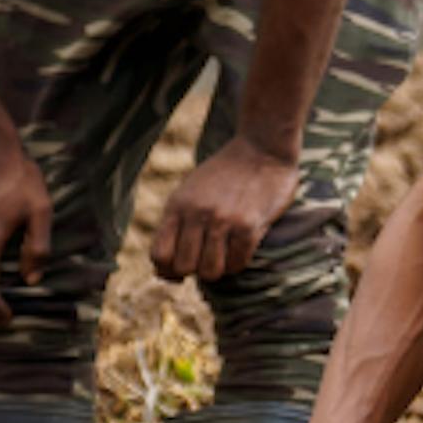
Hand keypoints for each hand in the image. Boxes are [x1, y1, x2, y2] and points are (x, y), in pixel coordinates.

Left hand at [152, 138, 301, 283]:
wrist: (262, 149)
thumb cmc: (223, 176)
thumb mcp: (190, 192)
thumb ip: (175, 226)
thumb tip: (163, 273)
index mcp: (177, 204)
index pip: (160, 255)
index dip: (167, 270)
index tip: (179, 270)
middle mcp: (197, 212)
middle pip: (184, 267)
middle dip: (194, 270)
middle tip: (205, 258)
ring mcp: (224, 219)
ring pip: (210, 271)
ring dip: (217, 269)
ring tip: (223, 254)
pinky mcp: (249, 226)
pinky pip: (237, 264)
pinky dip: (237, 262)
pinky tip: (239, 247)